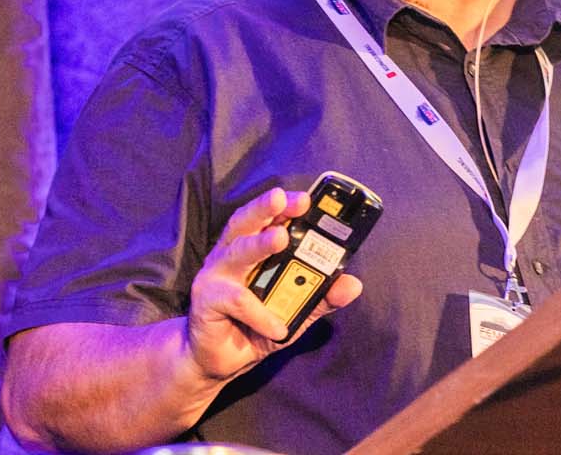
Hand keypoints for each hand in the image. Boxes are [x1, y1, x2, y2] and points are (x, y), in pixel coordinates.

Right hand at [183, 187, 362, 382]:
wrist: (218, 362)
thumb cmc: (256, 327)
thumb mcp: (296, 312)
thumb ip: (321, 297)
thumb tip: (353, 284)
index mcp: (251, 249)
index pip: (267, 219)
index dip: (284, 206)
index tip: (306, 199)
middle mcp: (229, 255)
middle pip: (246, 223)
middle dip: (267, 209)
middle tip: (290, 200)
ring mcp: (215, 275)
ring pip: (238, 252)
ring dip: (260, 244)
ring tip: (282, 239)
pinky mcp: (206, 300)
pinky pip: (238, 301)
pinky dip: (260, 313)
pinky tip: (278, 327)